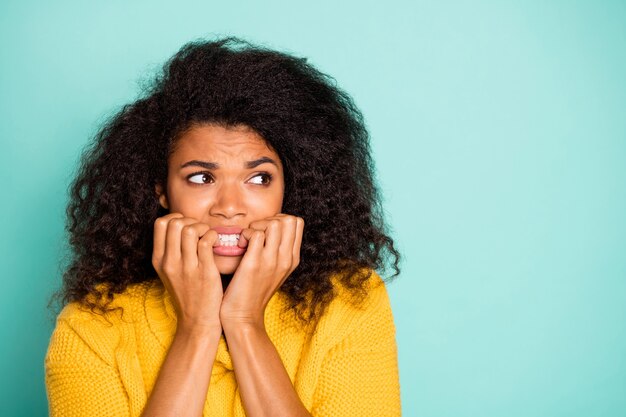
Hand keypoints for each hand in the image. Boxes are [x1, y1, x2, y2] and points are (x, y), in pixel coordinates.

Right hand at [152, 213, 222, 335]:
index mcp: (158, 260)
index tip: (187, 225)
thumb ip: (171, 250)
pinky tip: (217, 244)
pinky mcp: (204, 272)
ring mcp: (186, 267)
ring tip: (208, 236)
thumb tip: (179, 225)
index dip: (176, 217)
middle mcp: (169, 262)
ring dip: (203, 227)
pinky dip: (214, 236)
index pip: (160, 223)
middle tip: (200, 231)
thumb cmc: (187, 293)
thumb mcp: (169, 272)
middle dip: (190, 220)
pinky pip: (207, 241)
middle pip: (174, 222)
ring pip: (189, 229)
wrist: (197, 320)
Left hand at [219, 214, 304, 327]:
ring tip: (248, 239)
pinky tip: (240, 246)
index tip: (265, 231)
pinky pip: (255, 234)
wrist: (244, 317)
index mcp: (292, 259)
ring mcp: (271, 261)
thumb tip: (272, 230)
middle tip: (256, 232)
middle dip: (270, 218)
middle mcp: (286, 258)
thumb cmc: (254, 292)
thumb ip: (278, 252)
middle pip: (289, 219)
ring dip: (257, 225)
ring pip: (274, 223)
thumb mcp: (275, 271)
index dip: (279, 219)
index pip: (297, 222)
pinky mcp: (254, 264)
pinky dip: (244, 234)